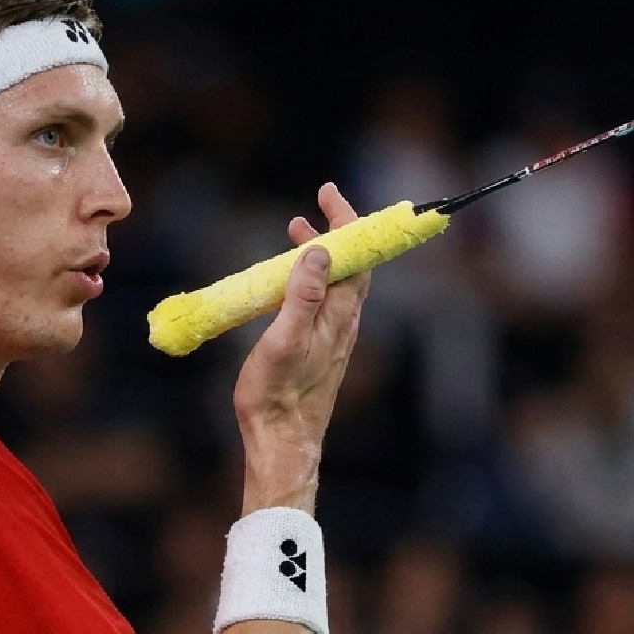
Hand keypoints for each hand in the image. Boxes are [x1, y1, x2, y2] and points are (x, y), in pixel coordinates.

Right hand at [232, 183, 370, 514]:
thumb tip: (319, 252)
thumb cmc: (278, 394)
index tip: (329, 194)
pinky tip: (287, 280)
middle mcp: (342, 322)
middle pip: (349, 265)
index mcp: (339, 316)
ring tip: (294, 233)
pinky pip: (321, 298)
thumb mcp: (285, 339)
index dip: (347, 221)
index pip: (356, 257)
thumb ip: (302, 296)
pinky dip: (308, 276)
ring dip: (319, 253)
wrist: (281, 439)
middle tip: (311, 208)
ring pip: (334, 282)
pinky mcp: (318, 346)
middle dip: (335, 232)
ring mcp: (331, 334)